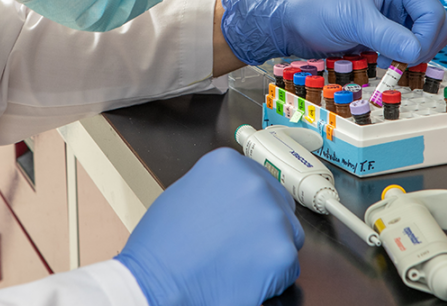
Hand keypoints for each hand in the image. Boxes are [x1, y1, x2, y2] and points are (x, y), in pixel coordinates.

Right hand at [115, 148, 303, 305]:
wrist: (157, 282)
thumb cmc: (162, 245)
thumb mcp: (185, 193)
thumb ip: (218, 188)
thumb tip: (234, 197)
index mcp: (228, 164)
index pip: (260, 180)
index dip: (252, 204)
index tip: (244, 217)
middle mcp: (254, 184)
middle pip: (279, 205)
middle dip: (265, 224)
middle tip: (240, 243)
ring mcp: (270, 218)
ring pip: (287, 234)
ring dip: (270, 248)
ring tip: (238, 260)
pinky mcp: (281, 253)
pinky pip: (289, 266)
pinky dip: (273, 276)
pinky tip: (244, 276)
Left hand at [219, 0, 446, 64]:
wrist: (289, 19)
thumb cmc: (315, 7)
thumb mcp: (354, 20)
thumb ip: (388, 36)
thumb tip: (417, 52)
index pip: (433, 12)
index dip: (426, 39)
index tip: (408, 58)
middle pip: (435, 25)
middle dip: (420, 46)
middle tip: (396, 61)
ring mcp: (394, 10)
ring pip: (423, 38)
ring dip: (409, 53)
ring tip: (383, 59)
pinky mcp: (385, 27)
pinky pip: (407, 45)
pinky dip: (399, 56)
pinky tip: (379, 58)